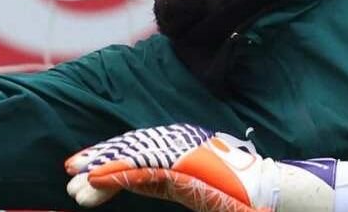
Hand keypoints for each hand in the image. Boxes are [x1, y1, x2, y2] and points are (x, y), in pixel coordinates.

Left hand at [65, 124, 347, 211]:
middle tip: (70, 173)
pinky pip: (148, 169)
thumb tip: (145, 182)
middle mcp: (185, 147)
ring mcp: (188, 154)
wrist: (277, 197)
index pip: (143, 150)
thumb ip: (173, 185)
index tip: (84, 170)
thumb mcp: (200, 192)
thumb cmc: (244, 199)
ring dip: (104, 169)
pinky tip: (99, 181)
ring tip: (77, 183)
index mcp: (187, 153)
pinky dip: (121, 173)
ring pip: (136, 155)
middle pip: (135, 147)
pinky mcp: (189, 168)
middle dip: (100, 159)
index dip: (112, 157)